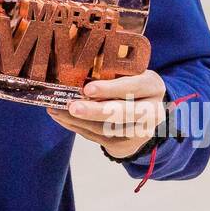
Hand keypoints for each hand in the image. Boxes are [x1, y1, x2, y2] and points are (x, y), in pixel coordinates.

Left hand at [47, 70, 166, 159]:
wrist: (145, 112)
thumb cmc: (129, 83)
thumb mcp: (128, 72)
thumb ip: (111, 69)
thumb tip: (76, 64)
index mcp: (153, 86)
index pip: (135, 86)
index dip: (111, 89)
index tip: (88, 89)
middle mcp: (153, 111)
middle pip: (123, 113)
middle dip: (95, 111)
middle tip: (71, 106)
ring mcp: (141, 132)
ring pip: (107, 129)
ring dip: (78, 121)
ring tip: (56, 110)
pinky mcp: (126, 145)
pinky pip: (98, 138)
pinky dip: (77, 128)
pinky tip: (62, 118)